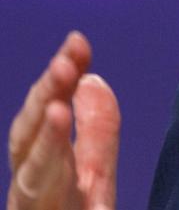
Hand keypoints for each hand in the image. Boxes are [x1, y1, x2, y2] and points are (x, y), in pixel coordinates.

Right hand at [6, 32, 119, 209]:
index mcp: (45, 174)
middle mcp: (31, 196)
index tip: (78, 42)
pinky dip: (51, 192)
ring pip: (29, 184)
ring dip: (41, 148)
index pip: (44, 117)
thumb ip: (95, 132)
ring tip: (53, 112)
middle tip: (65, 64)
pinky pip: (45, 209)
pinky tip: (65, 180)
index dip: (56, 81)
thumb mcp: (93, 177)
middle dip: (42, 102)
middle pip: (27, 144)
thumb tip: (92, 78)